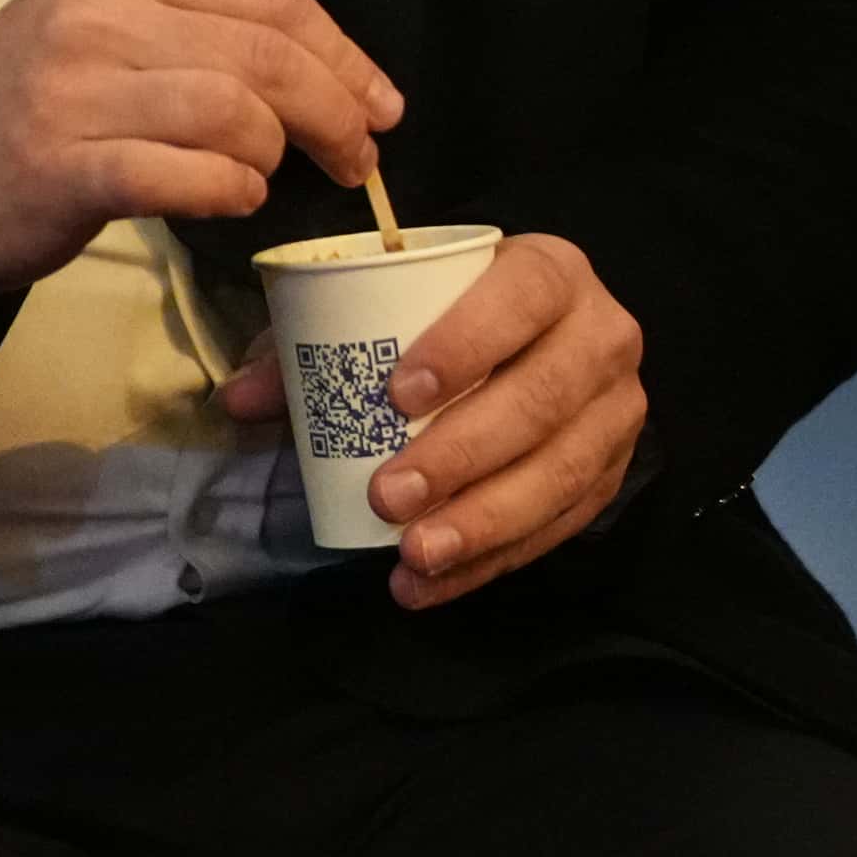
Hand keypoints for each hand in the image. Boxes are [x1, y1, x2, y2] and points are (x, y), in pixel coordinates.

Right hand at [0, 0, 402, 294]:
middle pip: (265, 54)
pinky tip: (232, 201)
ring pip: (233, 110)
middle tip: (358, 156)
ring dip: (275, 155)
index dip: (343, 52)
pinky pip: (184, 174)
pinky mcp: (61, 167)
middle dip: (335, 109)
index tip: (379, 100)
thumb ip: (192, 32)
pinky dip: (229, 190)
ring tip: (268, 179)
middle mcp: (101, 16)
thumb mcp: (98, 31)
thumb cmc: (19, 104)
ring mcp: (77, 90)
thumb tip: (319, 72)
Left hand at [220, 230, 645, 611]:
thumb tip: (238, 400)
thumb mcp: (385, 313)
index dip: (468, 342)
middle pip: (545, 394)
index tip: (398, 396)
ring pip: (563, 468)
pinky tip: (432, 583)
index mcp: (551, 273)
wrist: (537, 345)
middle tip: (390, 496)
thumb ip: (310, 348)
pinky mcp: (613, 471)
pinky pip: (563, 523)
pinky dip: (494, 560)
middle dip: (465, 453)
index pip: (523, 296)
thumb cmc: (448, 322)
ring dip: (484, 520)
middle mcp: (602, 333)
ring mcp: (617, 407)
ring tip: (413, 555)